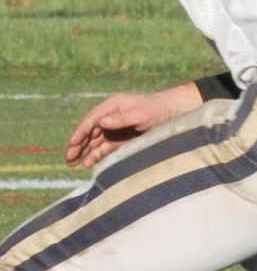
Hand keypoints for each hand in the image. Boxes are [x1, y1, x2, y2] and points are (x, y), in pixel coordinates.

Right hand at [66, 83, 202, 169]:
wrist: (173, 113)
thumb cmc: (157, 110)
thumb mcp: (141, 113)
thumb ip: (121, 118)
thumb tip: (101, 123)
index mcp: (111, 106)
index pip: (91, 120)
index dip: (81, 132)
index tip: (72, 143)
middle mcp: (110, 117)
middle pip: (90, 132)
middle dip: (78, 145)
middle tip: (69, 158)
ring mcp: (114, 129)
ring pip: (95, 141)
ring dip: (84, 152)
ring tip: (73, 164)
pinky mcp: (121, 139)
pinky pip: (105, 148)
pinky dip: (97, 155)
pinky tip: (89, 163)